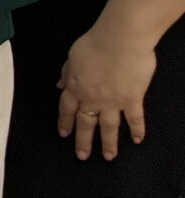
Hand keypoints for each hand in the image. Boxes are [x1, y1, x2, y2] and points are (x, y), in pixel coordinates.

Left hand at [58, 24, 154, 158]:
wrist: (120, 41)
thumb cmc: (96, 43)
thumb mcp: (72, 56)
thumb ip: (67, 72)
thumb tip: (60, 84)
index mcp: (75, 87)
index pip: (66, 110)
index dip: (65, 122)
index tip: (64, 134)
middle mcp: (92, 98)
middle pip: (85, 123)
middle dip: (83, 141)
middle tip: (82, 155)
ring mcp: (113, 101)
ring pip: (108, 127)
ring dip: (108, 143)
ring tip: (108, 156)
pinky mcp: (133, 99)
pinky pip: (135, 118)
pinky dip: (137, 130)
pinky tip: (137, 140)